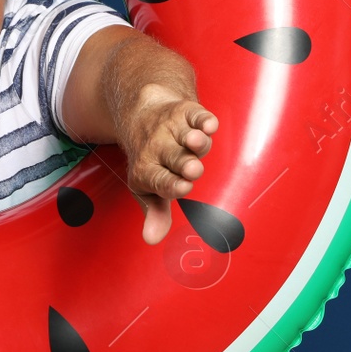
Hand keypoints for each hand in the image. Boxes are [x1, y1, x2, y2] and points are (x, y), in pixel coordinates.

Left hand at [117, 87, 217, 244]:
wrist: (141, 114)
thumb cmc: (151, 160)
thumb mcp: (148, 188)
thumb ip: (155, 213)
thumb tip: (152, 239)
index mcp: (147, 170)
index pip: (159, 179)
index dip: (170, 184)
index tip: (182, 188)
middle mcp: (158, 148)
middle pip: (173, 157)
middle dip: (183, 163)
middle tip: (192, 169)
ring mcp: (172, 129)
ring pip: (185, 135)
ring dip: (193, 139)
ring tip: (197, 141)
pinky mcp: (185, 112)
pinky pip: (196, 115)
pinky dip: (203, 119)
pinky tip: (209, 124)